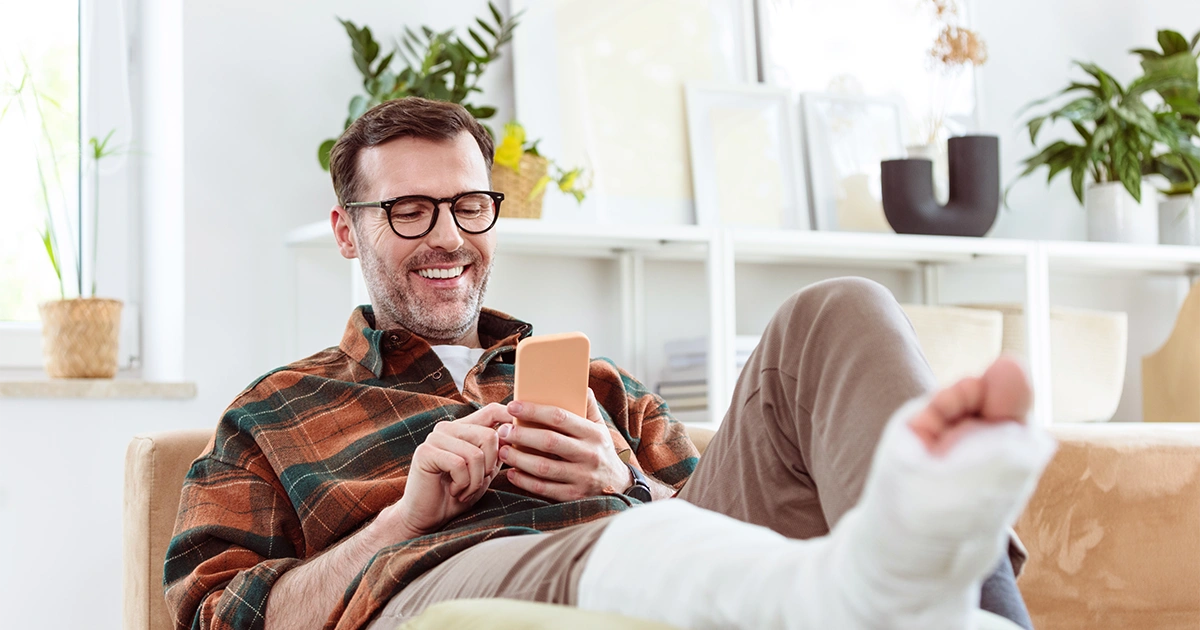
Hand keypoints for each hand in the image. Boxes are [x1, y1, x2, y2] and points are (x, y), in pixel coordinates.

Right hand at [380, 403, 513, 539]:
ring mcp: (435, 437)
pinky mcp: (426, 452)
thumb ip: (497, 454)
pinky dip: (462, 484)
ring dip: (475, 481)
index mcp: (464, 429)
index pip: (492, 411)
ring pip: (475, 454)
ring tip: (463, 490)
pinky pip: (459, 465)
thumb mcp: (484, 473)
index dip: (510, 416)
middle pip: (489, 436)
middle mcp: (448, 428)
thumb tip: (515, 435)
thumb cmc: (456, 496)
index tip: (521, 430)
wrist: (426, 518)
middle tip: (476, 484)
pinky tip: (453, 491)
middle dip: (489, 467)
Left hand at [498, 388, 631, 501]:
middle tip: (502, 430)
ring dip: (519, 458)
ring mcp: (582, 478)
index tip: (513, 406)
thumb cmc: (601, 451)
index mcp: (593, 433)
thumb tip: (579, 385)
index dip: (534, 411)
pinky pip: (544, 489)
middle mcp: (589, 455)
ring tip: (503, 450)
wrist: (619, 486)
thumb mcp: (600, 428)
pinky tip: (512, 473)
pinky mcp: (574, 497)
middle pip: (549, 442)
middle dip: (521, 435)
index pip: (560, 417)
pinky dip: (525, 481)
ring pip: (544, 467)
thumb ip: (588, 407)